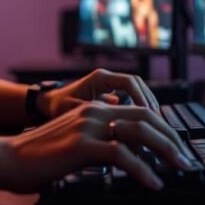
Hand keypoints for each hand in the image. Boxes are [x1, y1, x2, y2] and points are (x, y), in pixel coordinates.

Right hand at [0, 100, 195, 192]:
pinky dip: (143, 170)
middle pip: (146, 117)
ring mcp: (88, 126)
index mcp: (93, 108)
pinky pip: (123, 155)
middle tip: (186, 158)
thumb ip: (98, 141)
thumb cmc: (37, 156)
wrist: (6, 158)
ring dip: (166, 150)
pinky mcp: (82, 146)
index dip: (163, 128)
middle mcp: (94, 111)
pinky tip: (153, 183)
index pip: (138, 111)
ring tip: (179, 168)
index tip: (176, 147)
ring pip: (140, 132)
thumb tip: (125, 154)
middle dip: (172, 137)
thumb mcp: (73, 142)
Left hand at [38, 68, 159, 119]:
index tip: (147, 113)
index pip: (129, 82)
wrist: (48, 105)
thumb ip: (92, 114)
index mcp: (100, 78)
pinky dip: (139, 111)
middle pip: (138, 85)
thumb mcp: (73, 110)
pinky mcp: (111, 97)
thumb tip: (114, 123)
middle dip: (149, 102)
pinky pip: (131, 99)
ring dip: (146, 107)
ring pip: (137, 92)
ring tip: (153, 125)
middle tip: (156, 121)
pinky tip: (143, 126)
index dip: (141, 97)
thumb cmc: (57, 106)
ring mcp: (110, 87)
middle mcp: (107, 80)